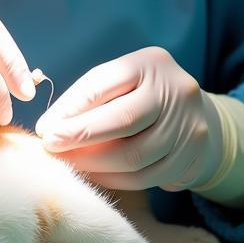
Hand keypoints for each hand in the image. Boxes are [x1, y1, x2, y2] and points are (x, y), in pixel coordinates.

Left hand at [34, 47, 222, 190]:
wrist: (198, 117)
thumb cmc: (143, 96)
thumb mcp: (121, 82)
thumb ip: (89, 97)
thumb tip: (49, 127)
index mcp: (150, 63)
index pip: (104, 84)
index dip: (71, 108)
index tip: (45, 128)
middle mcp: (175, 90)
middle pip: (122, 120)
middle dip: (80, 136)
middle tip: (50, 147)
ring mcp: (187, 125)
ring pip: (132, 155)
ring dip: (92, 164)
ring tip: (68, 163)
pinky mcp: (191, 158)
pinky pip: (144, 177)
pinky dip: (112, 179)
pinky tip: (93, 175)